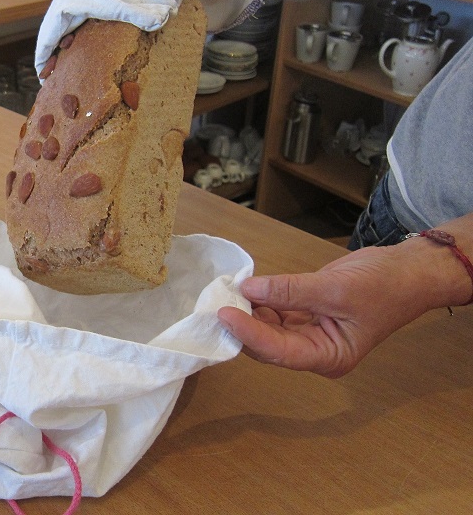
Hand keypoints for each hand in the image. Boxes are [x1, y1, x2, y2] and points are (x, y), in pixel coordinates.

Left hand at [217, 244, 437, 377]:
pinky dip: (261, 300)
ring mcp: (310, 333)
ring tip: (229, 291)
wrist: (408, 271)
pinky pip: (277, 312)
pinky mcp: (306, 314)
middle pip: (268, 344)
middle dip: (244, 323)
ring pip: (268, 328)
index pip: (278, 352)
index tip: (224, 314)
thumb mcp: (335, 288)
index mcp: (329, 357)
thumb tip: (249, 289)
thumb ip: (290, 291)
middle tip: (219, 300)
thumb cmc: (383, 286)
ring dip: (250, 311)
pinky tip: (248, 287)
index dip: (248, 334)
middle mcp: (316, 351)